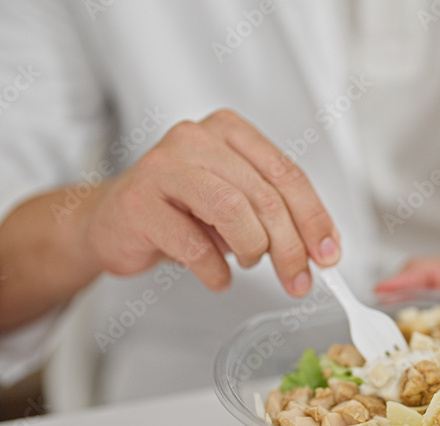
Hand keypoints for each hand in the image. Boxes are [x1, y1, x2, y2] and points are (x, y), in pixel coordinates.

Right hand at [83, 109, 339, 296]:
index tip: (329, 254)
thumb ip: (277, 215)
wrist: (110, 221)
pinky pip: (195, 246)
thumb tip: (322, 248)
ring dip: (253, 250)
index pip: (286, 174)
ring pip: (233, 212)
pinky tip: (217, 276)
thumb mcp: (236, 203)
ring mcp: (163, 167)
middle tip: (298, 278)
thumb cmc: (179, 211)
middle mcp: (196, 139)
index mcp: (229, 131)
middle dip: (290, 246)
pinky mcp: (140, 203)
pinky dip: (216, 271)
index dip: (314, 218)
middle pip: (264, 195)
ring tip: (247, 262)